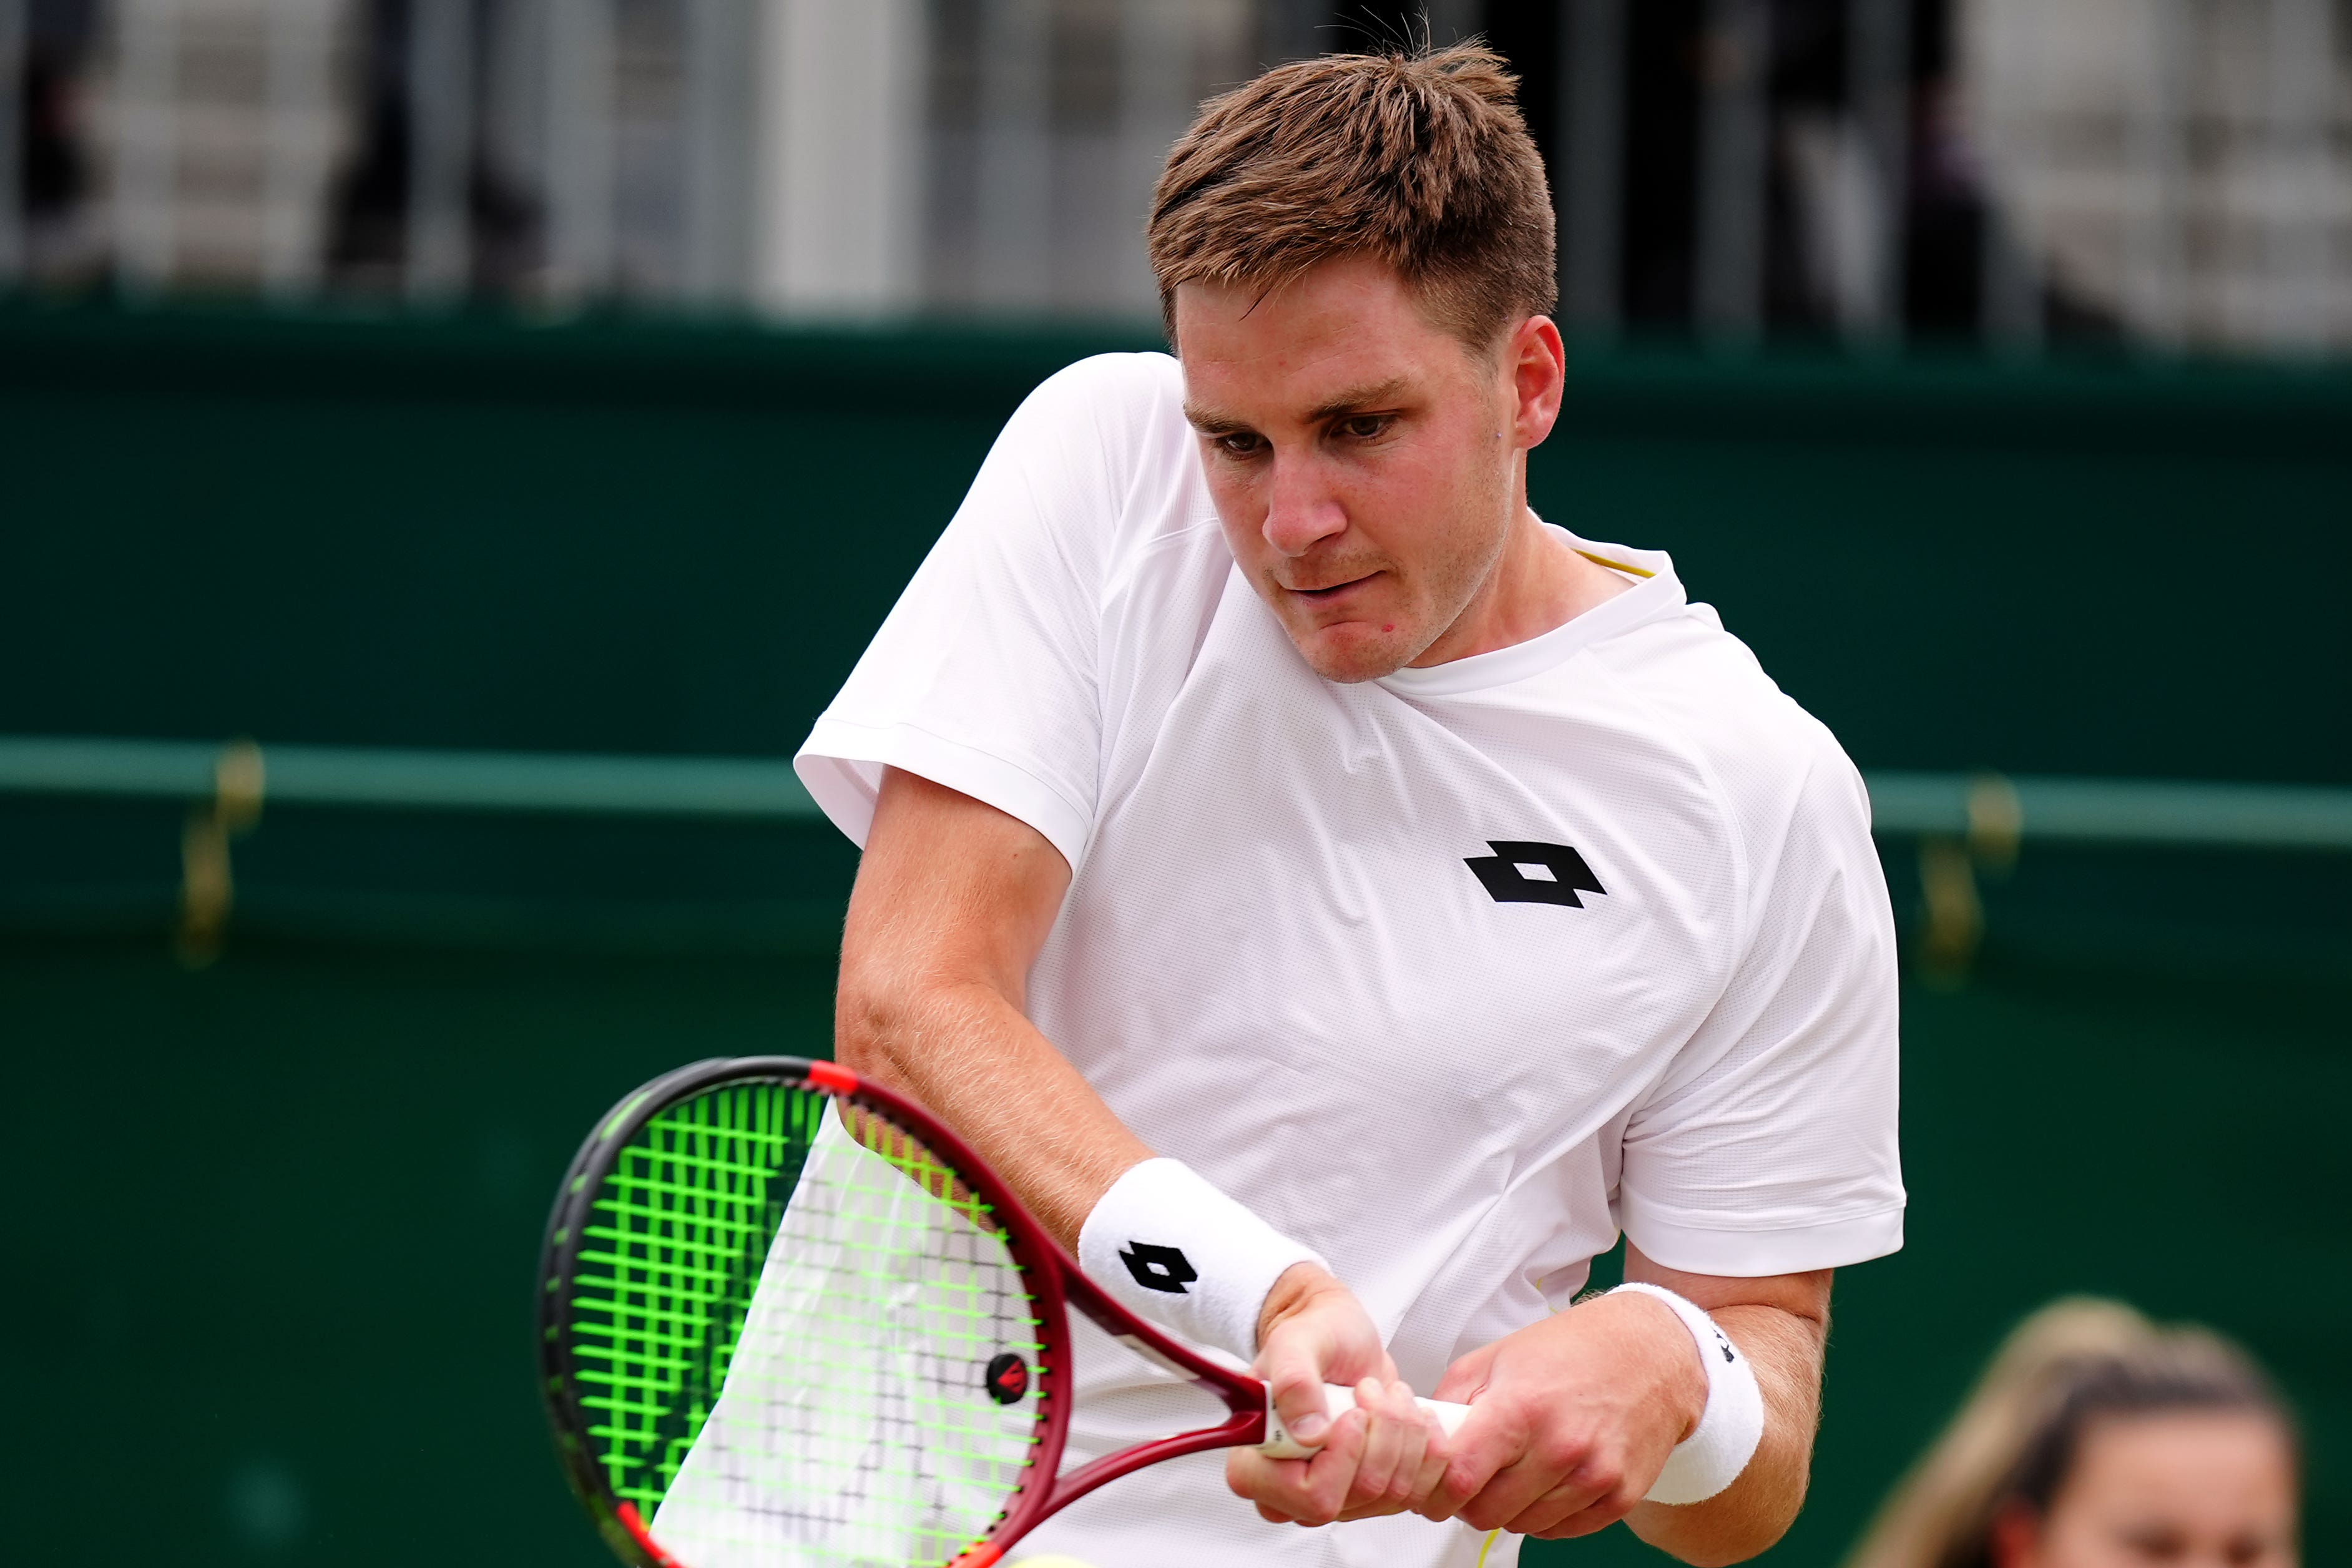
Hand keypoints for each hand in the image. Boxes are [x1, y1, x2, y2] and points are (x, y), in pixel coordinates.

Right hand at [1223, 1264, 1450, 1524]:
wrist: (1339, 1339)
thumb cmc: (1313, 1337)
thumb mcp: (1295, 1342)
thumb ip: (1293, 1380)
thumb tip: (1308, 1433)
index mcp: (1257, 1465)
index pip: (1309, 1497)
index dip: (1342, 1459)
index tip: (1353, 1414)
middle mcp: (1292, 1492)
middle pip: (1360, 1494)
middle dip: (1382, 1435)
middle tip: (1371, 1391)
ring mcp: (1334, 1496)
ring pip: (1393, 1492)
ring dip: (1405, 1434)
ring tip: (1388, 1395)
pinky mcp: (1370, 1493)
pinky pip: (1417, 1492)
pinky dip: (1426, 1449)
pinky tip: (1409, 1416)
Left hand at [1416, 1291, 1704, 1539]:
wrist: (1650, 1355)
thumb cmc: (1573, 1350)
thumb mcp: (1496, 1357)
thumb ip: (1450, 1401)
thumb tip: (1422, 1441)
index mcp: (1521, 1407)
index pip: (1460, 1477)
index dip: (1434, 1489)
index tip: (1429, 1489)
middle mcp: (1561, 1446)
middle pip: (1487, 1511)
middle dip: (1469, 1500)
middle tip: (1471, 1478)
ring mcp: (1595, 1476)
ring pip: (1522, 1526)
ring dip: (1508, 1508)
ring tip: (1515, 1470)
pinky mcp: (1620, 1496)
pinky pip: (1561, 1531)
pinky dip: (1545, 1515)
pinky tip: (1546, 1481)